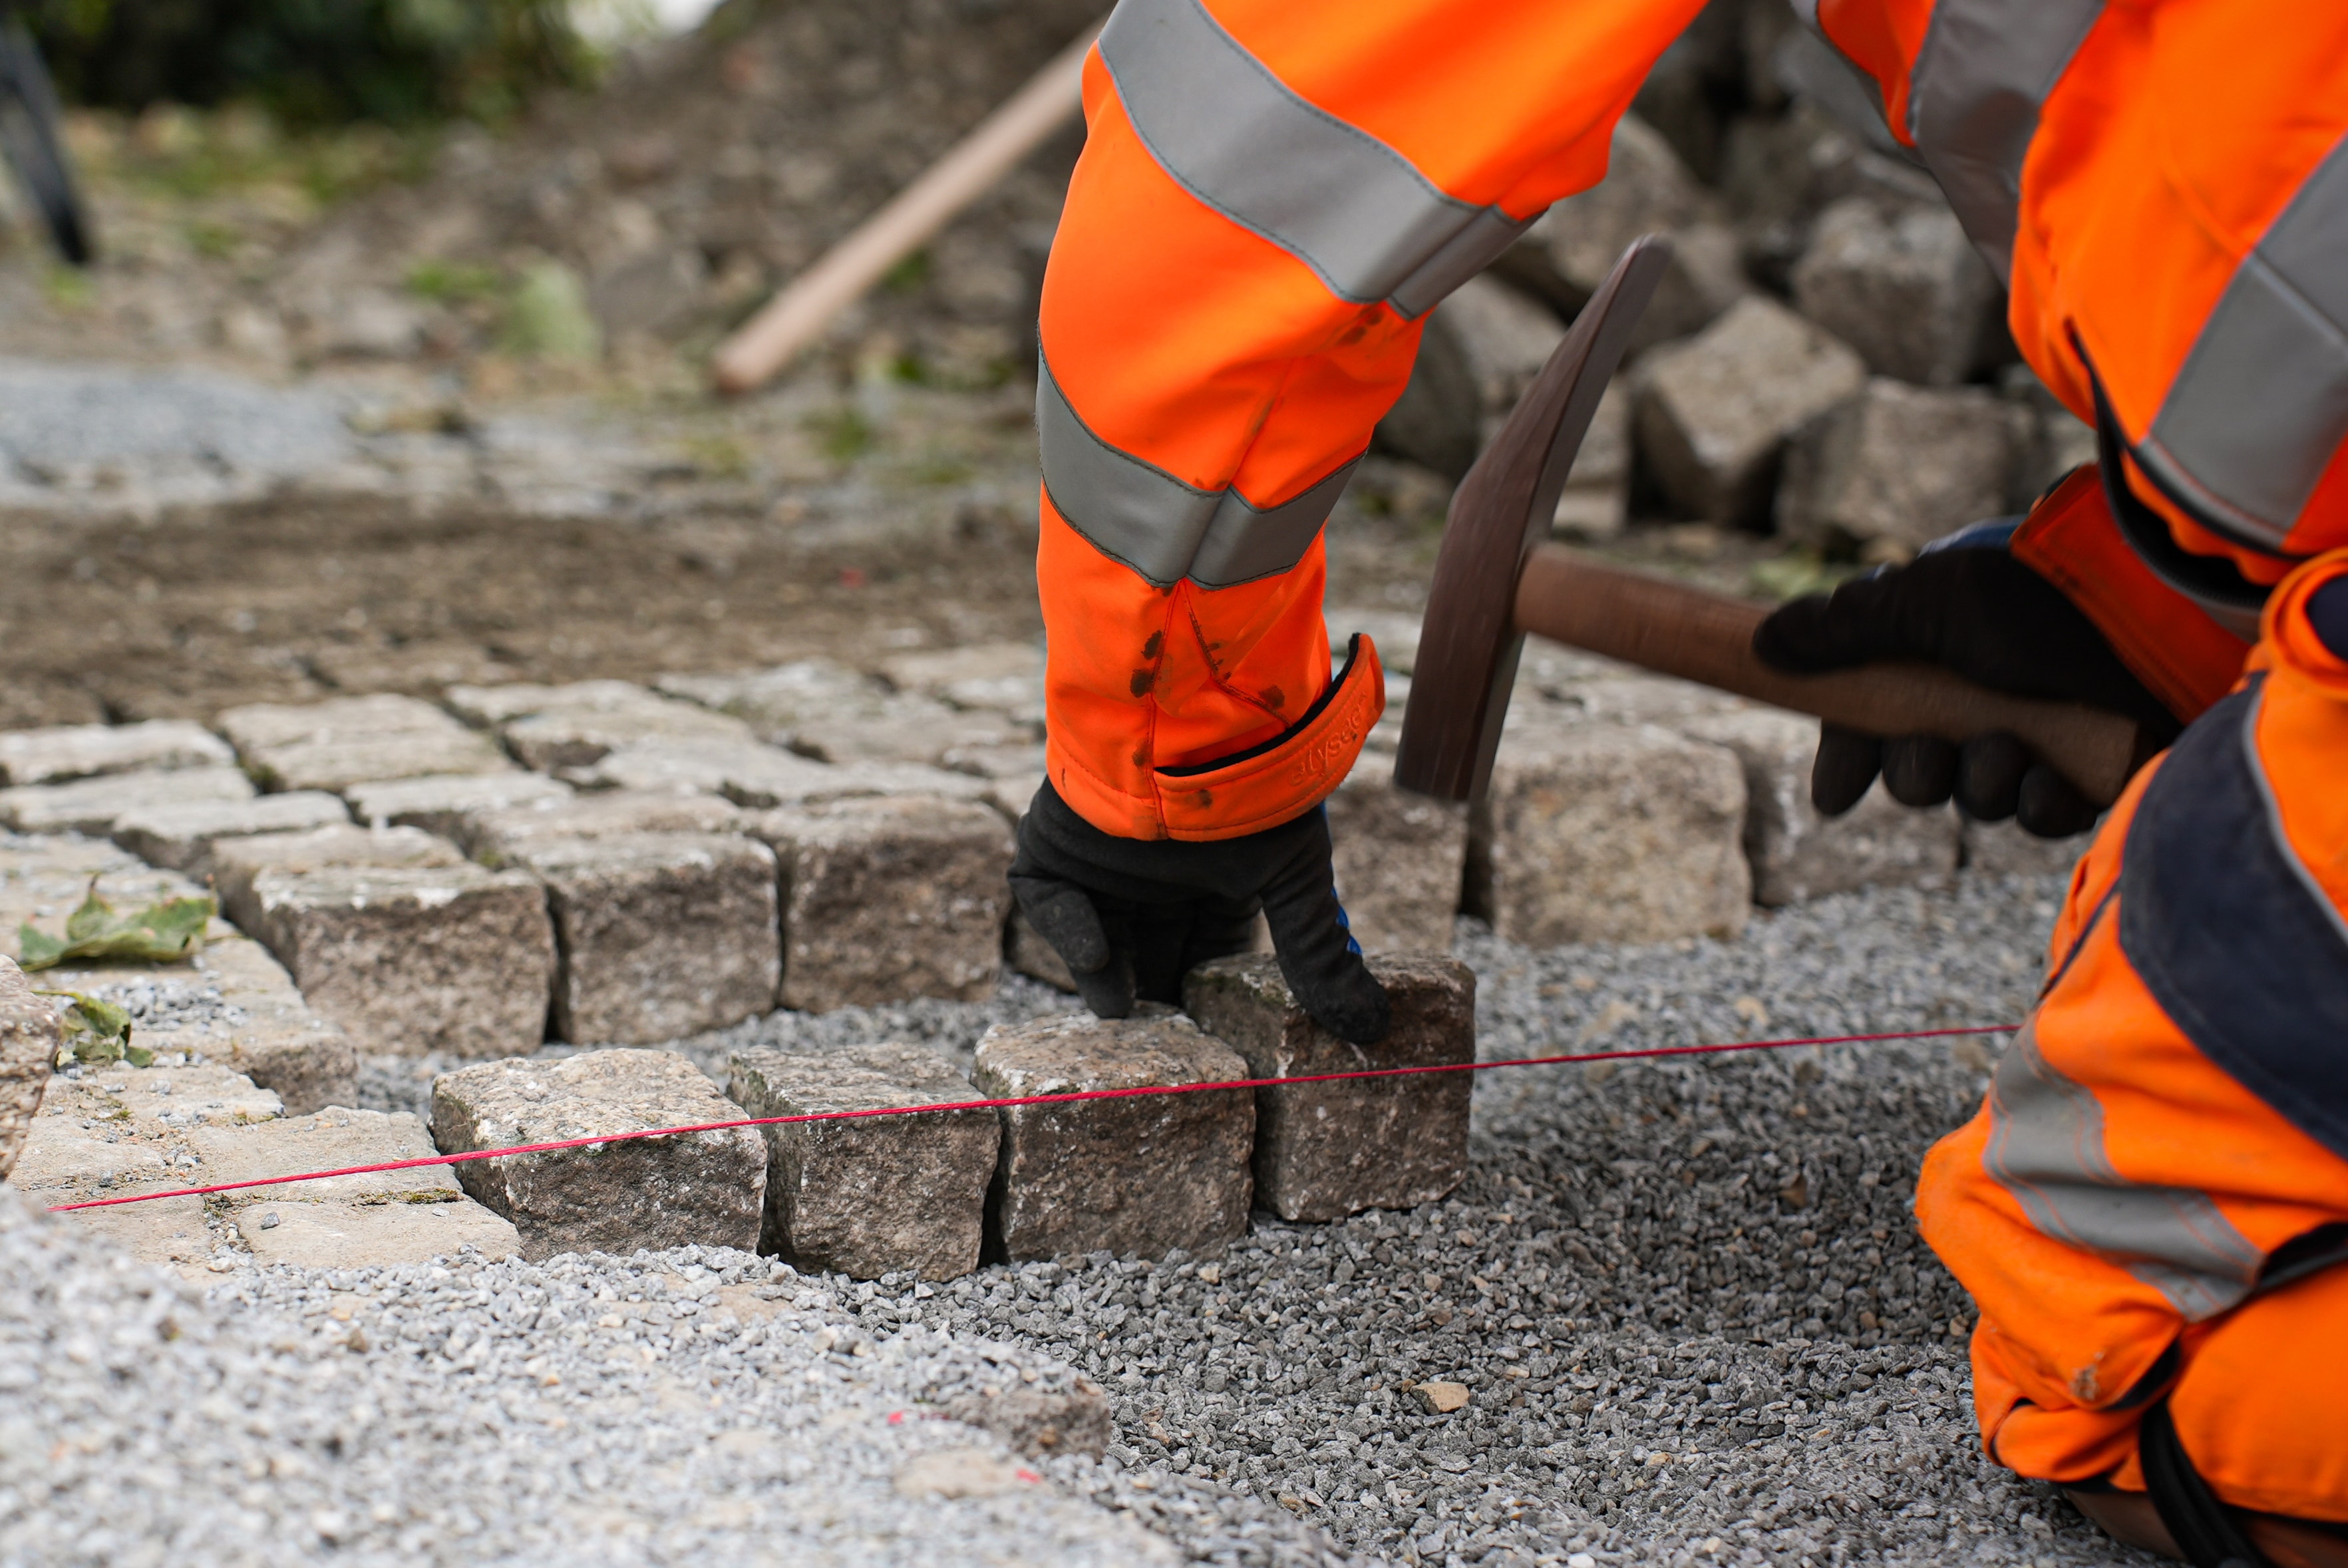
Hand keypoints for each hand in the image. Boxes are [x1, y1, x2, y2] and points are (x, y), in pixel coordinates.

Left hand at [1009, 781, 1391, 1044]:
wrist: (1200, 711)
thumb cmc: (1255, 787)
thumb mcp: (1294, 877)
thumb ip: (1319, 951)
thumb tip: (1374, 1025)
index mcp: (1212, 879)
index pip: (1203, 954)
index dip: (1203, 996)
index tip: (1209, 1039)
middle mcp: (1156, 873)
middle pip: (1149, 954)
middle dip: (1154, 994)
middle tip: (1161, 1044)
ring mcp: (1103, 859)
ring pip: (1099, 937)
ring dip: (1108, 977)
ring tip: (1124, 1013)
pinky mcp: (1056, 842)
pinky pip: (1045, 896)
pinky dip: (1067, 927)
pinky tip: (1097, 956)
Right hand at [1753, 543, 2181, 836]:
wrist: (2154, 612)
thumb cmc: (2036, 597)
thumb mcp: (1923, 601)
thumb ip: (1840, 629)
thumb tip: (1763, 644)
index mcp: (1932, 658)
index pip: (1867, 724)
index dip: (1847, 763)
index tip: (1834, 800)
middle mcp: (1980, 700)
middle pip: (1914, 774)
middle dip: (1916, 772)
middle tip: (1938, 747)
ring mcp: (2037, 738)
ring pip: (1975, 798)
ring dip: (1980, 781)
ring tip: (2010, 746)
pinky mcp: (2090, 773)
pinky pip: (2039, 818)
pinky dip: (2036, 805)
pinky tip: (2046, 779)